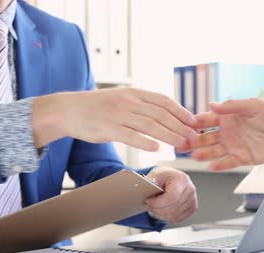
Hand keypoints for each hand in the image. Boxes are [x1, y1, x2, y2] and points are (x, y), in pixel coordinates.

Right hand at [32, 87, 196, 150]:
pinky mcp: (109, 128)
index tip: (194, 122)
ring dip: (169, 136)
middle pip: (161, 114)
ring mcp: (119, 114)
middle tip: (193, 137)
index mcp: (135, 93)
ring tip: (181, 145)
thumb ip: (143, 104)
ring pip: (150, 125)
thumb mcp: (123, 98)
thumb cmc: (99, 107)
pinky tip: (157, 148)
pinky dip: (145, 142)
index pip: (164, 101)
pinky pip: (131, 136)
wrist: (69, 110)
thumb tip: (167, 114)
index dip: (181, 111)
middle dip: (180, 127)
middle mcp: (129, 101)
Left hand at [144, 167, 197, 222]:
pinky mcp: (192, 208)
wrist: (173, 177)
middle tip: (148, 206)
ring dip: (160, 214)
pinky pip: (177, 218)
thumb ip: (150, 183)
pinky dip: (166, 217)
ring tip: (152, 208)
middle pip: (172, 208)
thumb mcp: (155, 175)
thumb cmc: (164, 176)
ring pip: (173, 215)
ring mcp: (193, 200)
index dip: (157, 202)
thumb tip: (144, 191)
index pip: (171, 197)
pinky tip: (160, 211)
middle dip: (156, 209)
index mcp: (182, 179)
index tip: (148, 200)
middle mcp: (190, 189)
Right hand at [178, 98, 263, 170]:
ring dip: (204, 153)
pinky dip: (220, 165)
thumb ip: (234, 106)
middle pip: (206, 137)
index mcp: (229, 117)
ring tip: (194, 156)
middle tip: (181, 144)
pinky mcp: (243, 158)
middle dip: (193, 140)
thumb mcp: (255, 106)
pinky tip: (211, 166)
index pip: (207, 120)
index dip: (195, 122)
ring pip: (214, 151)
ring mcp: (234, 146)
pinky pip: (228, 162)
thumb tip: (211, 105)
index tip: (182, 125)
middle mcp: (228, 132)